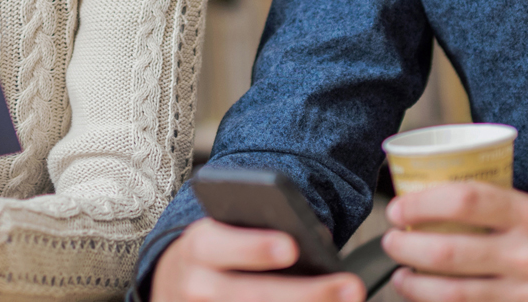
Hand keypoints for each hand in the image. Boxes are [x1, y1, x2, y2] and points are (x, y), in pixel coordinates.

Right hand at [152, 218, 364, 301]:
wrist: (177, 284)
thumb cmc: (218, 255)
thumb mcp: (228, 233)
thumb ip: (263, 233)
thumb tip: (319, 240)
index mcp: (201, 247)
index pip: (223, 245)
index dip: (255, 248)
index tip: (290, 247)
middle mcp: (199, 286)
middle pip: (254, 295)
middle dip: (306, 293)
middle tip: (350, 287)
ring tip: (347, 301)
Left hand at [379, 183, 527, 301]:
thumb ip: (488, 204)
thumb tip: (421, 193)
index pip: (465, 200)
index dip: (421, 203)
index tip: (398, 207)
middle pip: (448, 252)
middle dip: (406, 248)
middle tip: (391, 241)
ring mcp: (526, 294)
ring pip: (452, 293)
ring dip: (413, 284)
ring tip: (400, 275)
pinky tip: (424, 297)